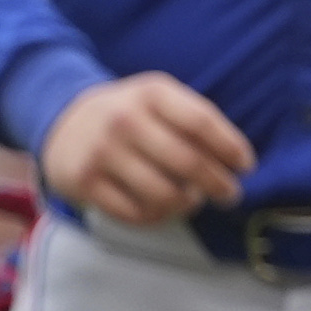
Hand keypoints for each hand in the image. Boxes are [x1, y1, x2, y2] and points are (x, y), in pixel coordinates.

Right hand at [35, 74, 255, 225]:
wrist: (63, 120)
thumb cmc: (129, 113)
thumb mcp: (158, 99)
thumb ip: (194, 120)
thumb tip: (238, 161)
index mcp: (151, 92)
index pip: (201, 122)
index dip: (230, 148)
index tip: (247, 166)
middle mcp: (125, 119)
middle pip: (187, 162)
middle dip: (218, 184)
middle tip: (230, 194)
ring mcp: (102, 152)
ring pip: (163, 193)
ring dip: (188, 204)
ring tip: (193, 200)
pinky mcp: (84, 182)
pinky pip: (135, 213)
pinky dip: (158, 218)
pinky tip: (164, 210)